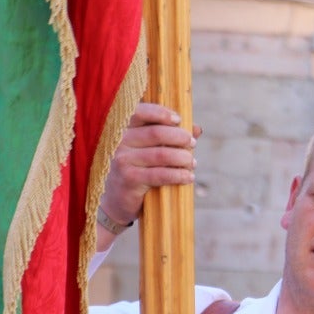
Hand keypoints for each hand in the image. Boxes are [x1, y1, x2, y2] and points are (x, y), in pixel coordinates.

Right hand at [96, 102, 199, 249]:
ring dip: (182, 158)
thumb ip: (170, 137)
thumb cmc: (137, 171)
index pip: (139, 112)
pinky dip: (178, 175)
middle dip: (179, 137)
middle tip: (192, 143)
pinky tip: (188, 177)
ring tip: (192, 162)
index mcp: (122, 130)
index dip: (161, 112)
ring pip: (161, 155)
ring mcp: (122, 160)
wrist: (117, 201)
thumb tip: (197, 128)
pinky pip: (160, 175)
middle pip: (156, 133)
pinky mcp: (129, 179)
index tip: (179, 120)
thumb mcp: (149, 151)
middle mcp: (120, 142)